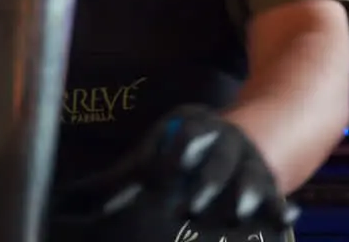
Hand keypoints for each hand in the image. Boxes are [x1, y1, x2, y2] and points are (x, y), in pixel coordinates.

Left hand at [62, 106, 298, 232]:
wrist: (231, 136)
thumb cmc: (174, 153)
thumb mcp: (145, 158)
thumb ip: (108, 183)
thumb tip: (60, 200)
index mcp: (192, 131)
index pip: (183, 138)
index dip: (174, 153)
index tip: (164, 168)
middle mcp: (222, 143)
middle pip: (216, 159)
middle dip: (207, 180)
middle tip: (192, 204)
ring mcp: (247, 162)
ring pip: (248, 175)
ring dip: (245, 192)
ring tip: (239, 212)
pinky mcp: (267, 183)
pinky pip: (276, 196)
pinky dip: (280, 207)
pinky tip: (288, 217)